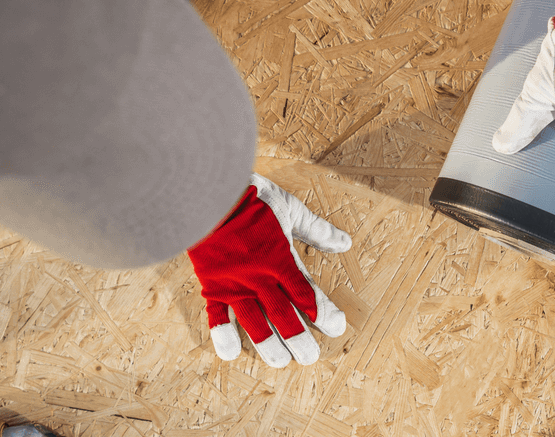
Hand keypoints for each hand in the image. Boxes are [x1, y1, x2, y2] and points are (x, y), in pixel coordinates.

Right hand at [187, 174, 350, 366]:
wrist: (208, 193)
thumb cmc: (252, 199)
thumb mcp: (291, 209)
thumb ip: (318, 230)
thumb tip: (345, 243)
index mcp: (281, 260)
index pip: (307, 295)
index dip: (323, 314)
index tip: (337, 328)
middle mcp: (260, 278)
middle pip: (284, 315)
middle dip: (300, 338)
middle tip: (311, 357)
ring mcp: (235, 284)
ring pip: (256, 323)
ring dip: (270, 345)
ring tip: (282, 362)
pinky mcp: (212, 286)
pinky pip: (217, 316)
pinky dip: (224, 336)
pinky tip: (232, 354)